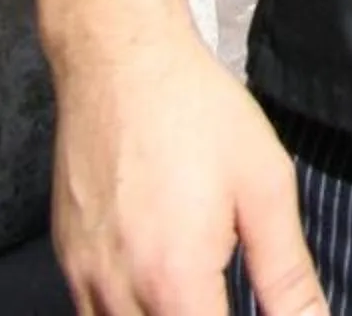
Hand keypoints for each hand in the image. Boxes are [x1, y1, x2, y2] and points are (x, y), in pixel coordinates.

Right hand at [50, 26, 327, 315]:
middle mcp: (119, 295)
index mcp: (175, 282)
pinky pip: (91, 315)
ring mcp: (82, 280)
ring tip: (195, 292)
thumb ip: (286, 271)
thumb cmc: (200, 115)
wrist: (119, 60)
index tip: (246, 306)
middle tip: (220, 295)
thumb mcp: (263, 185)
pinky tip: (154, 290)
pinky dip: (124, 315)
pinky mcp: (65, 260)